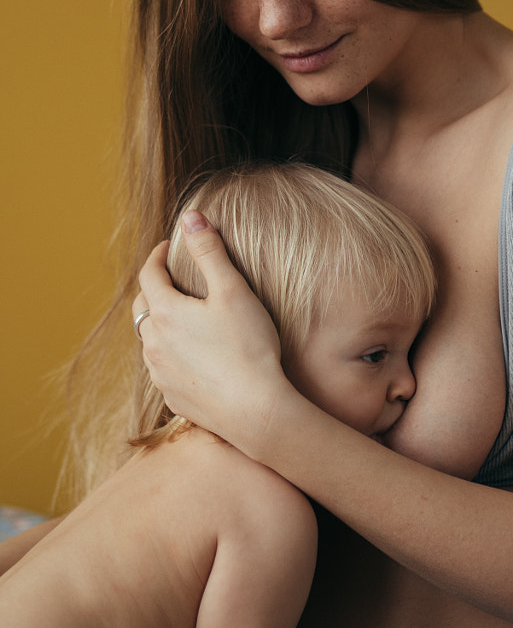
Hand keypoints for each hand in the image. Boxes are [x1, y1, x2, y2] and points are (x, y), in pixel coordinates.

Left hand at [133, 211, 284, 449]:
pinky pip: (162, 368)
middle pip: (142, 307)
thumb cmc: (248, 347)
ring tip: (183, 317)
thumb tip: (190, 216)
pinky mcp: (172, 397)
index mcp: (164, 312)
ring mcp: (160, 373)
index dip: (158, 255)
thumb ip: (210, 251)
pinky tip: (192, 355)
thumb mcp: (232, 290)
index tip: (170, 245)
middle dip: (154, 288)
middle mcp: (153, 343)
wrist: (255, 411)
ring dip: (160, 323)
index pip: (149, 273)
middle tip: (174, 278)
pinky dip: (171, 354)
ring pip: (149, 339)